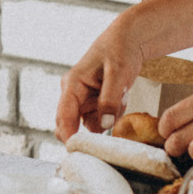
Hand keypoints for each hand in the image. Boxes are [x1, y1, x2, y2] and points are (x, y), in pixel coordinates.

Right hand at [55, 19, 145, 139]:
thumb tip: (104, 126)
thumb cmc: (120, 50)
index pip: (64, 116)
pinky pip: (100, 120)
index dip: (68, 136)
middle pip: (69, 125)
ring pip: (89, 125)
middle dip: (88, 132)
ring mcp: (82, 99)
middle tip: (108, 128)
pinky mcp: (92, 103)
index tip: (78, 153)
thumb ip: (110, 100)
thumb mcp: (118, 74)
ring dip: (106, 120)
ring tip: (121, 97)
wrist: (128, 40)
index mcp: (72, 84)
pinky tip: (121, 97)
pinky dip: (112, 115)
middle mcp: (72, 94)